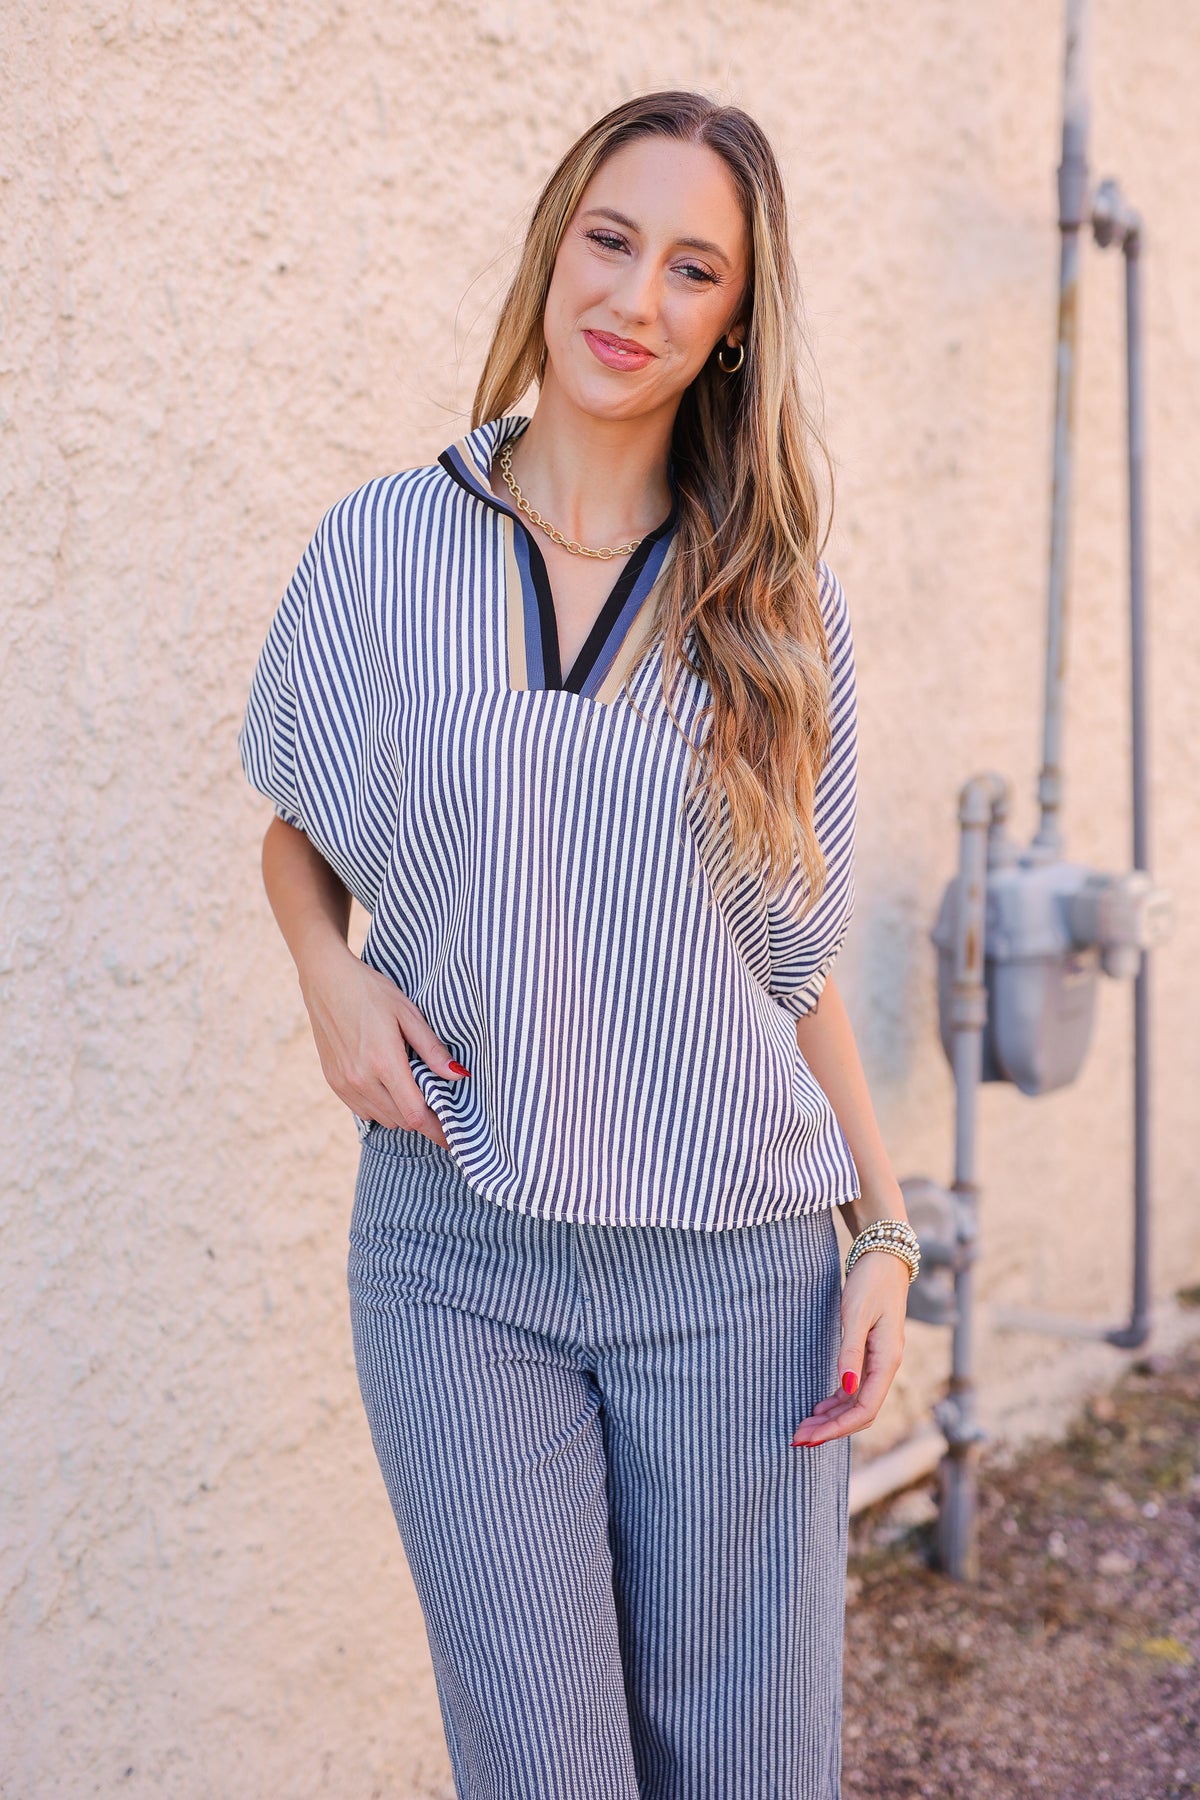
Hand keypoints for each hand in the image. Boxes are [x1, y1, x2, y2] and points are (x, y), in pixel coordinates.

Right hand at [298, 938, 467, 1147]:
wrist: (326, 980)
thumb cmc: (371, 991)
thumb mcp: (408, 1014)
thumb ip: (433, 1050)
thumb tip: (459, 1076)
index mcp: (384, 1062)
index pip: (416, 1115)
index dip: (438, 1131)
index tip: (454, 1140)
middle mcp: (361, 1079)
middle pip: (402, 1121)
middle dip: (423, 1118)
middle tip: (437, 1102)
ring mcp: (344, 1083)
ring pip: (383, 1119)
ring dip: (402, 1113)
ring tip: (413, 1089)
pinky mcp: (333, 1082)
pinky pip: (363, 1110)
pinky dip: (381, 1107)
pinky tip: (387, 1085)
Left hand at [789, 1248, 907, 1447]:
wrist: (884, 1257)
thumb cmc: (870, 1282)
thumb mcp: (855, 1313)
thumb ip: (851, 1351)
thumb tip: (847, 1388)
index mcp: (887, 1361)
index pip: (864, 1409)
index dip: (837, 1428)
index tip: (809, 1437)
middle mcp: (886, 1366)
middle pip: (861, 1413)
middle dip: (830, 1429)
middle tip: (797, 1438)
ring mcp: (879, 1361)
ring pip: (857, 1403)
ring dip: (832, 1418)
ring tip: (804, 1428)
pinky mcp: (870, 1353)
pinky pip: (855, 1388)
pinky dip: (837, 1401)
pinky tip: (819, 1407)